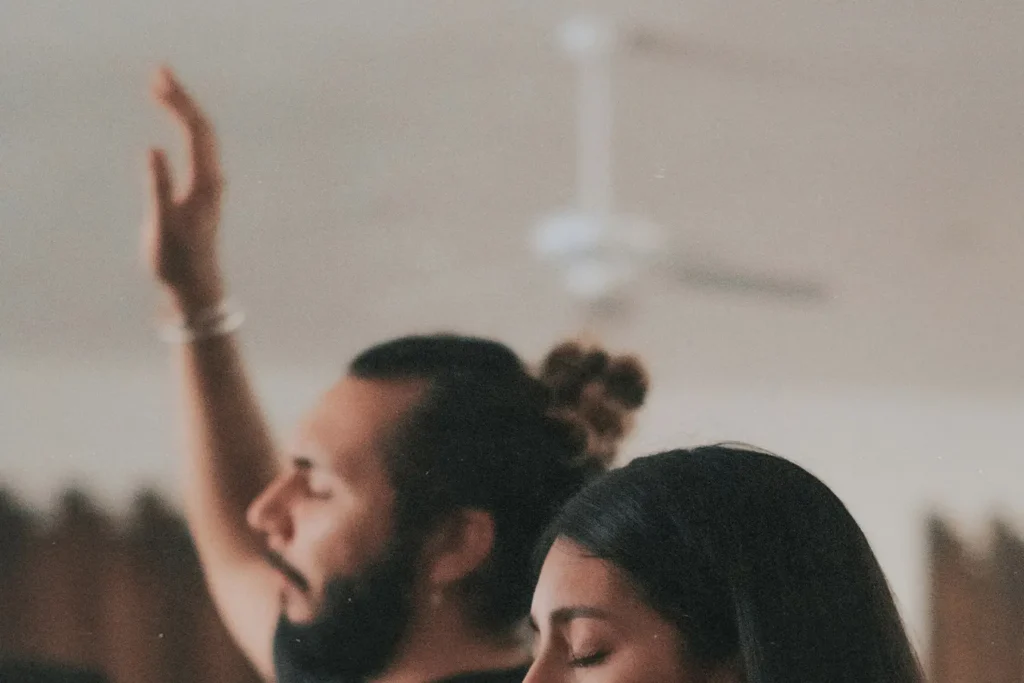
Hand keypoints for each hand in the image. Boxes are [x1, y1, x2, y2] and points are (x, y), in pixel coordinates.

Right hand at [143, 66, 225, 312]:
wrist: (195, 286)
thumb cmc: (177, 260)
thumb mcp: (162, 224)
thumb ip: (158, 186)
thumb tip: (153, 150)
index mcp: (204, 182)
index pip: (196, 131)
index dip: (178, 102)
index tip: (157, 80)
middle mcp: (213, 179)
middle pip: (203, 128)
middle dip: (182, 97)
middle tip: (158, 71)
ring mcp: (211, 185)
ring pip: (204, 138)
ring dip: (185, 110)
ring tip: (162, 89)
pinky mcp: (205, 192)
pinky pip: (200, 149)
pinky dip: (188, 128)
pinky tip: (178, 123)